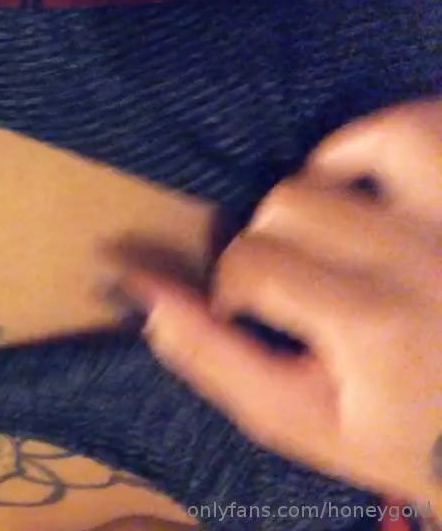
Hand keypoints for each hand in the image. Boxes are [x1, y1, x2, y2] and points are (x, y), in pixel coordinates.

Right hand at [120, 99, 441, 503]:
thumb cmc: (400, 434)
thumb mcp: (299, 420)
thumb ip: (215, 359)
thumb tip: (146, 297)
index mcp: (375, 322)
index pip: (252, 260)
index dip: (232, 287)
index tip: (251, 318)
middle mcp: (426, 257)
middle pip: (295, 199)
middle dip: (273, 240)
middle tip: (295, 284)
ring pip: (379, 140)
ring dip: (336, 172)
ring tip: (335, 215)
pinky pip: (436, 125)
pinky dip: (398, 138)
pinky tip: (379, 177)